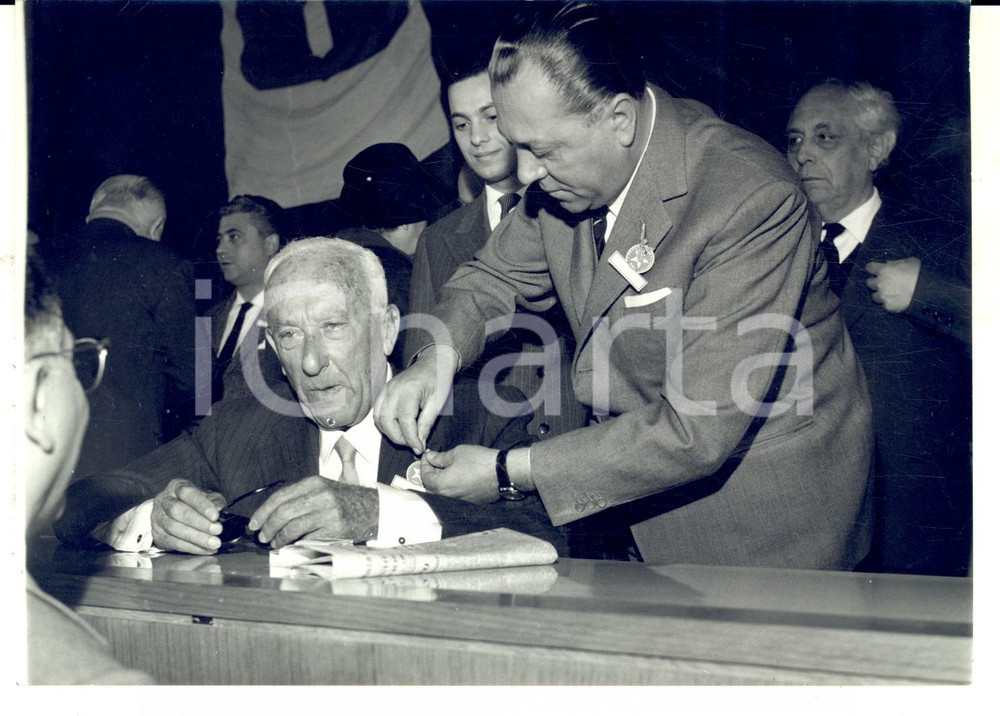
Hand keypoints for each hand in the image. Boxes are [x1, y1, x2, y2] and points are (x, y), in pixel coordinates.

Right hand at [151, 479, 226, 553]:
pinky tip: (205, 549)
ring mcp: (157, 517)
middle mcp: (164, 500)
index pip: (187, 493)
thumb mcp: (208, 497)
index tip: (215, 516)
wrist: (173, 514)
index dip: (201, 504)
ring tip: (214, 543)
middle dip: (199, 522)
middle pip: (177, 511)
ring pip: (174, 528)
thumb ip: (214, 501)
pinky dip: (191, 547)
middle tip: (217, 530)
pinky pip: (173, 542)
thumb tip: (220, 510)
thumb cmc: (194, 503)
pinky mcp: (157, 534)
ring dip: (196, 538)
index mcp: (177, 486)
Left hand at [248, 476, 378, 548]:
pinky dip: (293, 544)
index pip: (280, 496)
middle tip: (261, 536)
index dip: (263, 511)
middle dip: (267, 526)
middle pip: (283, 512)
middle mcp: (320, 495)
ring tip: (273, 543)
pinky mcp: (334, 529)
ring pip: (292, 526)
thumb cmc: (346, 501)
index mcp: (314, 482)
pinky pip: (306, 538)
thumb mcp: (324, 489)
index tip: (254, 523)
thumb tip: (272, 514)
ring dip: (278, 538)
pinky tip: (289, 546)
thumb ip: (301, 497)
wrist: (374, 509)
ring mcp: (328, 512)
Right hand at [374, 345, 457, 453]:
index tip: (419, 449)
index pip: (405, 421)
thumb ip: (426, 424)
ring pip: (379, 419)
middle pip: (386, 422)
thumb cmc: (438, 380)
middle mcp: (393, 389)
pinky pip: (378, 412)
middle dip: (398, 438)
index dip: (411, 439)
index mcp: (409, 390)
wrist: (433, 362)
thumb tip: (419, 444)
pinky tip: (399, 427)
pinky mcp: (384, 392)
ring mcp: (386, 389)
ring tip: (406, 436)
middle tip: (412, 443)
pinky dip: (385, 424)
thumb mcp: (437, 403)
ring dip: (390, 432)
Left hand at [420, 446, 500, 503]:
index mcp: (441, 485)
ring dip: (442, 479)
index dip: (424, 464)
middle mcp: (448, 497)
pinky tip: (458, 475)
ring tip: (446, 466)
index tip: (428, 455)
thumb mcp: (457, 453)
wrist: (503, 472)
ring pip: (444, 491)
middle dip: (432, 472)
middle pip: (432, 486)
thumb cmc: (480, 461)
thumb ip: (440, 457)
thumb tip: (430, 457)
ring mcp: (459, 501)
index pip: (425, 477)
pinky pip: (456, 494)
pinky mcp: (470, 502)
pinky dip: (453, 485)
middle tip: (435, 460)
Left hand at [865, 257, 920, 312]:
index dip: (873, 269)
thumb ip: (895, 263)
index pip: (869, 267)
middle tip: (884, 282)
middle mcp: (880, 283)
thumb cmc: (920, 274)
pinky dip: (889, 303)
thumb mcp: (910, 262)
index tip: (875, 270)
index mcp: (884, 270)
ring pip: (874, 295)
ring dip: (880, 294)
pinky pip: (884, 305)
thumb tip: (888, 263)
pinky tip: (896, 300)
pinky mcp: (888, 306)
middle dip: (875, 282)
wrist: (928, 291)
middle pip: (869, 282)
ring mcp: (883, 296)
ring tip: (890, 293)